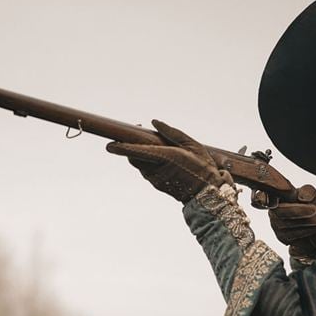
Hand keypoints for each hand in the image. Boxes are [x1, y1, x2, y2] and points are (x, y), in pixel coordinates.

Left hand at [106, 119, 232, 202]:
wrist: (206, 193)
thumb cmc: (202, 167)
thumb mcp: (192, 145)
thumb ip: (172, 133)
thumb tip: (154, 122)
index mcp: (166, 157)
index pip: (138, 152)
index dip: (122, 148)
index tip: (109, 145)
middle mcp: (157, 169)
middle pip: (134, 158)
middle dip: (129, 147)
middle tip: (134, 134)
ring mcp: (155, 179)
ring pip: (140, 164)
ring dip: (140, 154)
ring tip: (153, 145)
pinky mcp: (156, 184)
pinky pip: (146, 171)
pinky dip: (148, 163)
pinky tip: (160, 158)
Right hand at [269, 186, 315, 261]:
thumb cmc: (310, 205)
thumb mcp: (311, 194)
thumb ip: (307, 192)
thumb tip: (302, 198)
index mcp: (276, 195)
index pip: (264, 194)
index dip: (266, 194)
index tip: (286, 194)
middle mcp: (272, 209)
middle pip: (278, 211)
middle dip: (297, 211)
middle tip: (314, 209)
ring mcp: (275, 224)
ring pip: (285, 224)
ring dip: (306, 222)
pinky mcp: (281, 237)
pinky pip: (290, 236)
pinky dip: (305, 231)